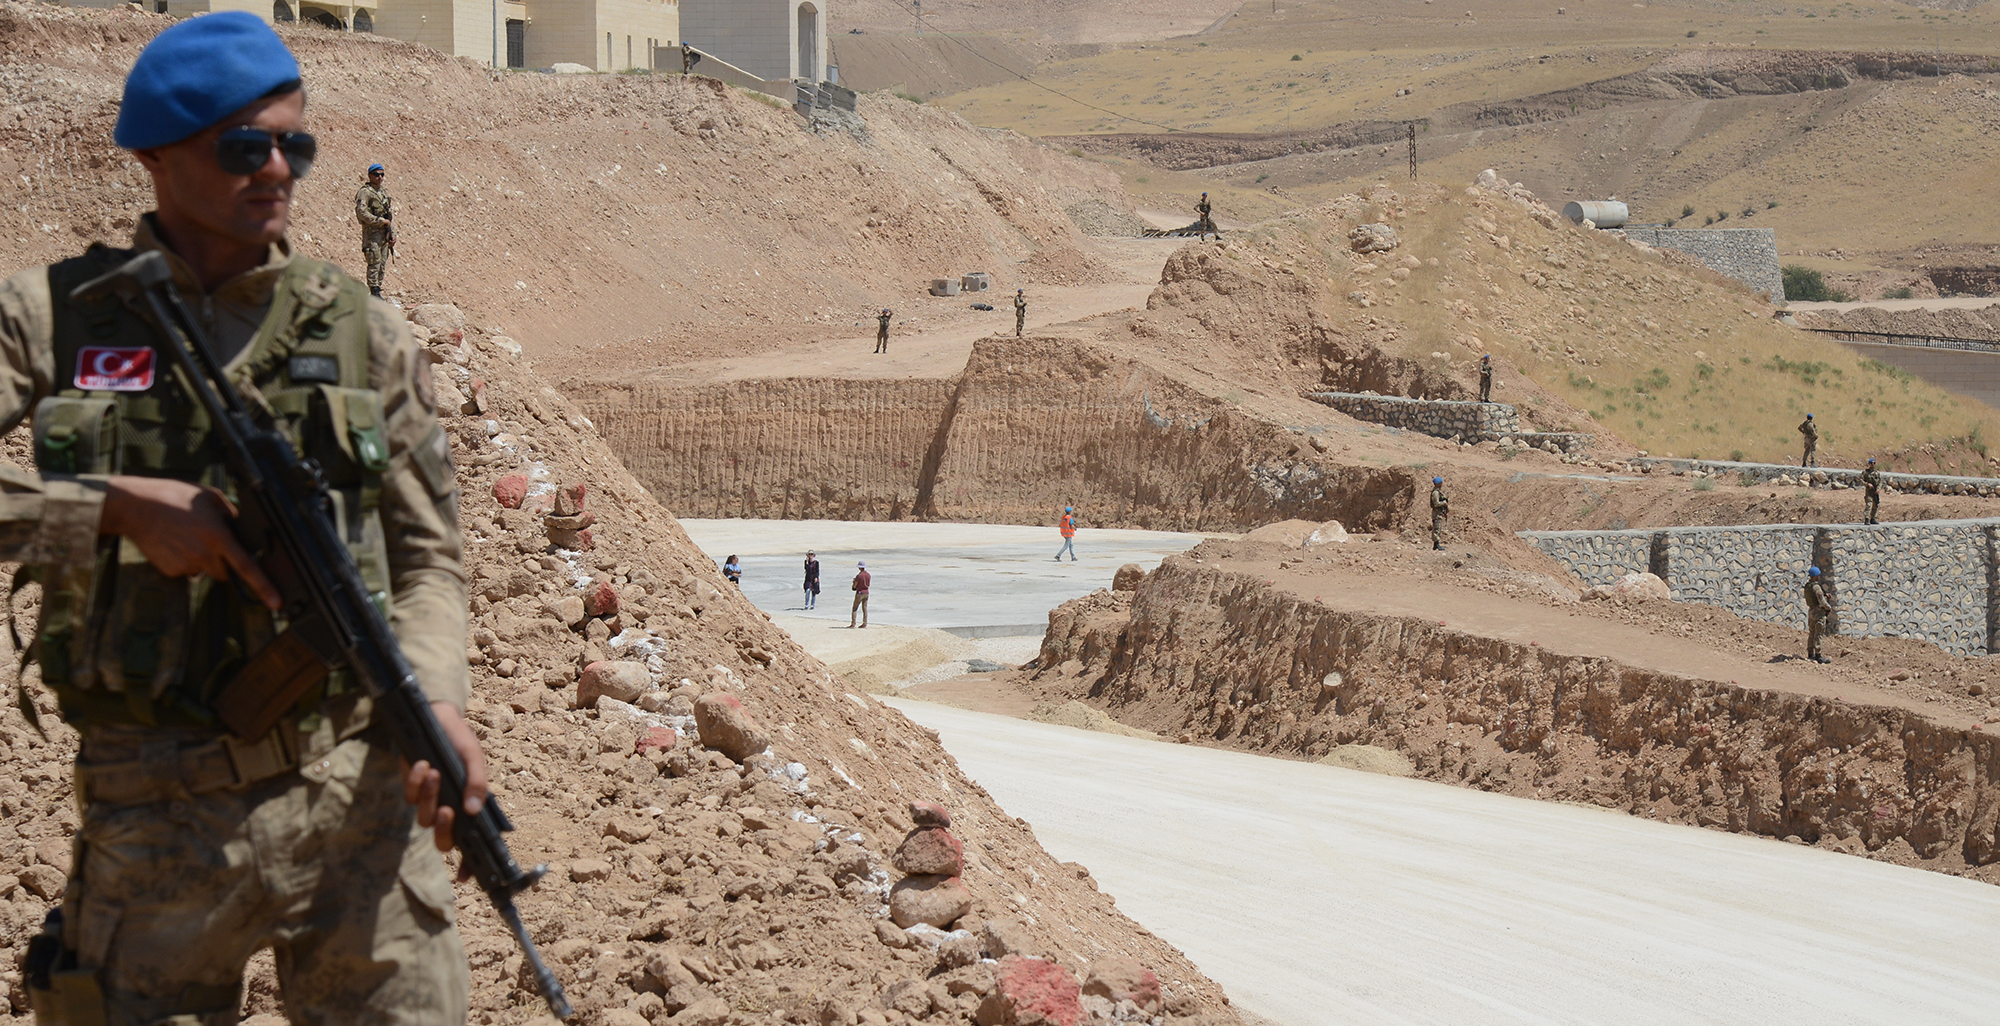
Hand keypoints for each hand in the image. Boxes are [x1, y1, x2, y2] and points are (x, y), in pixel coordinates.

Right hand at [100, 476, 280, 608]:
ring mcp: (186, 565)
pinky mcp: (170, 570)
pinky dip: (183, 561)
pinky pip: (185, 571)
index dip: (264, 587)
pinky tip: (174, 543)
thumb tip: (238, 522)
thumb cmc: (172, 497)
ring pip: (204, 571)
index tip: (276, 602)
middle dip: (223, 562)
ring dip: (202, 560)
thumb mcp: (209, 496)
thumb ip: (229, 511)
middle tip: (208, 540)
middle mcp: (204, 555)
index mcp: (219, 537)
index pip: (247, 567)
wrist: (135, 507)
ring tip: (187, 537)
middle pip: (225, 572)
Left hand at [403, 701, 489, 871]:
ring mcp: (429, 801)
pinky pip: (410, 796)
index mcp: (470, 807)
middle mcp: (450, 809)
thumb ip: (478, 783)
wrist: (437, 717)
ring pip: (424, 819)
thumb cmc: (460, 740)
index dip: (470, 865)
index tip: (469, 877)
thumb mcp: (474, 758)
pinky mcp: (411, 788)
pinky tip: (422, 765)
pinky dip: (416, 782)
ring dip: (429, 798)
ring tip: (434, 772)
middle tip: (447, 811)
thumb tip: (473, 811)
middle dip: (443, 831)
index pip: (472, 843)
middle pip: (443, 841)